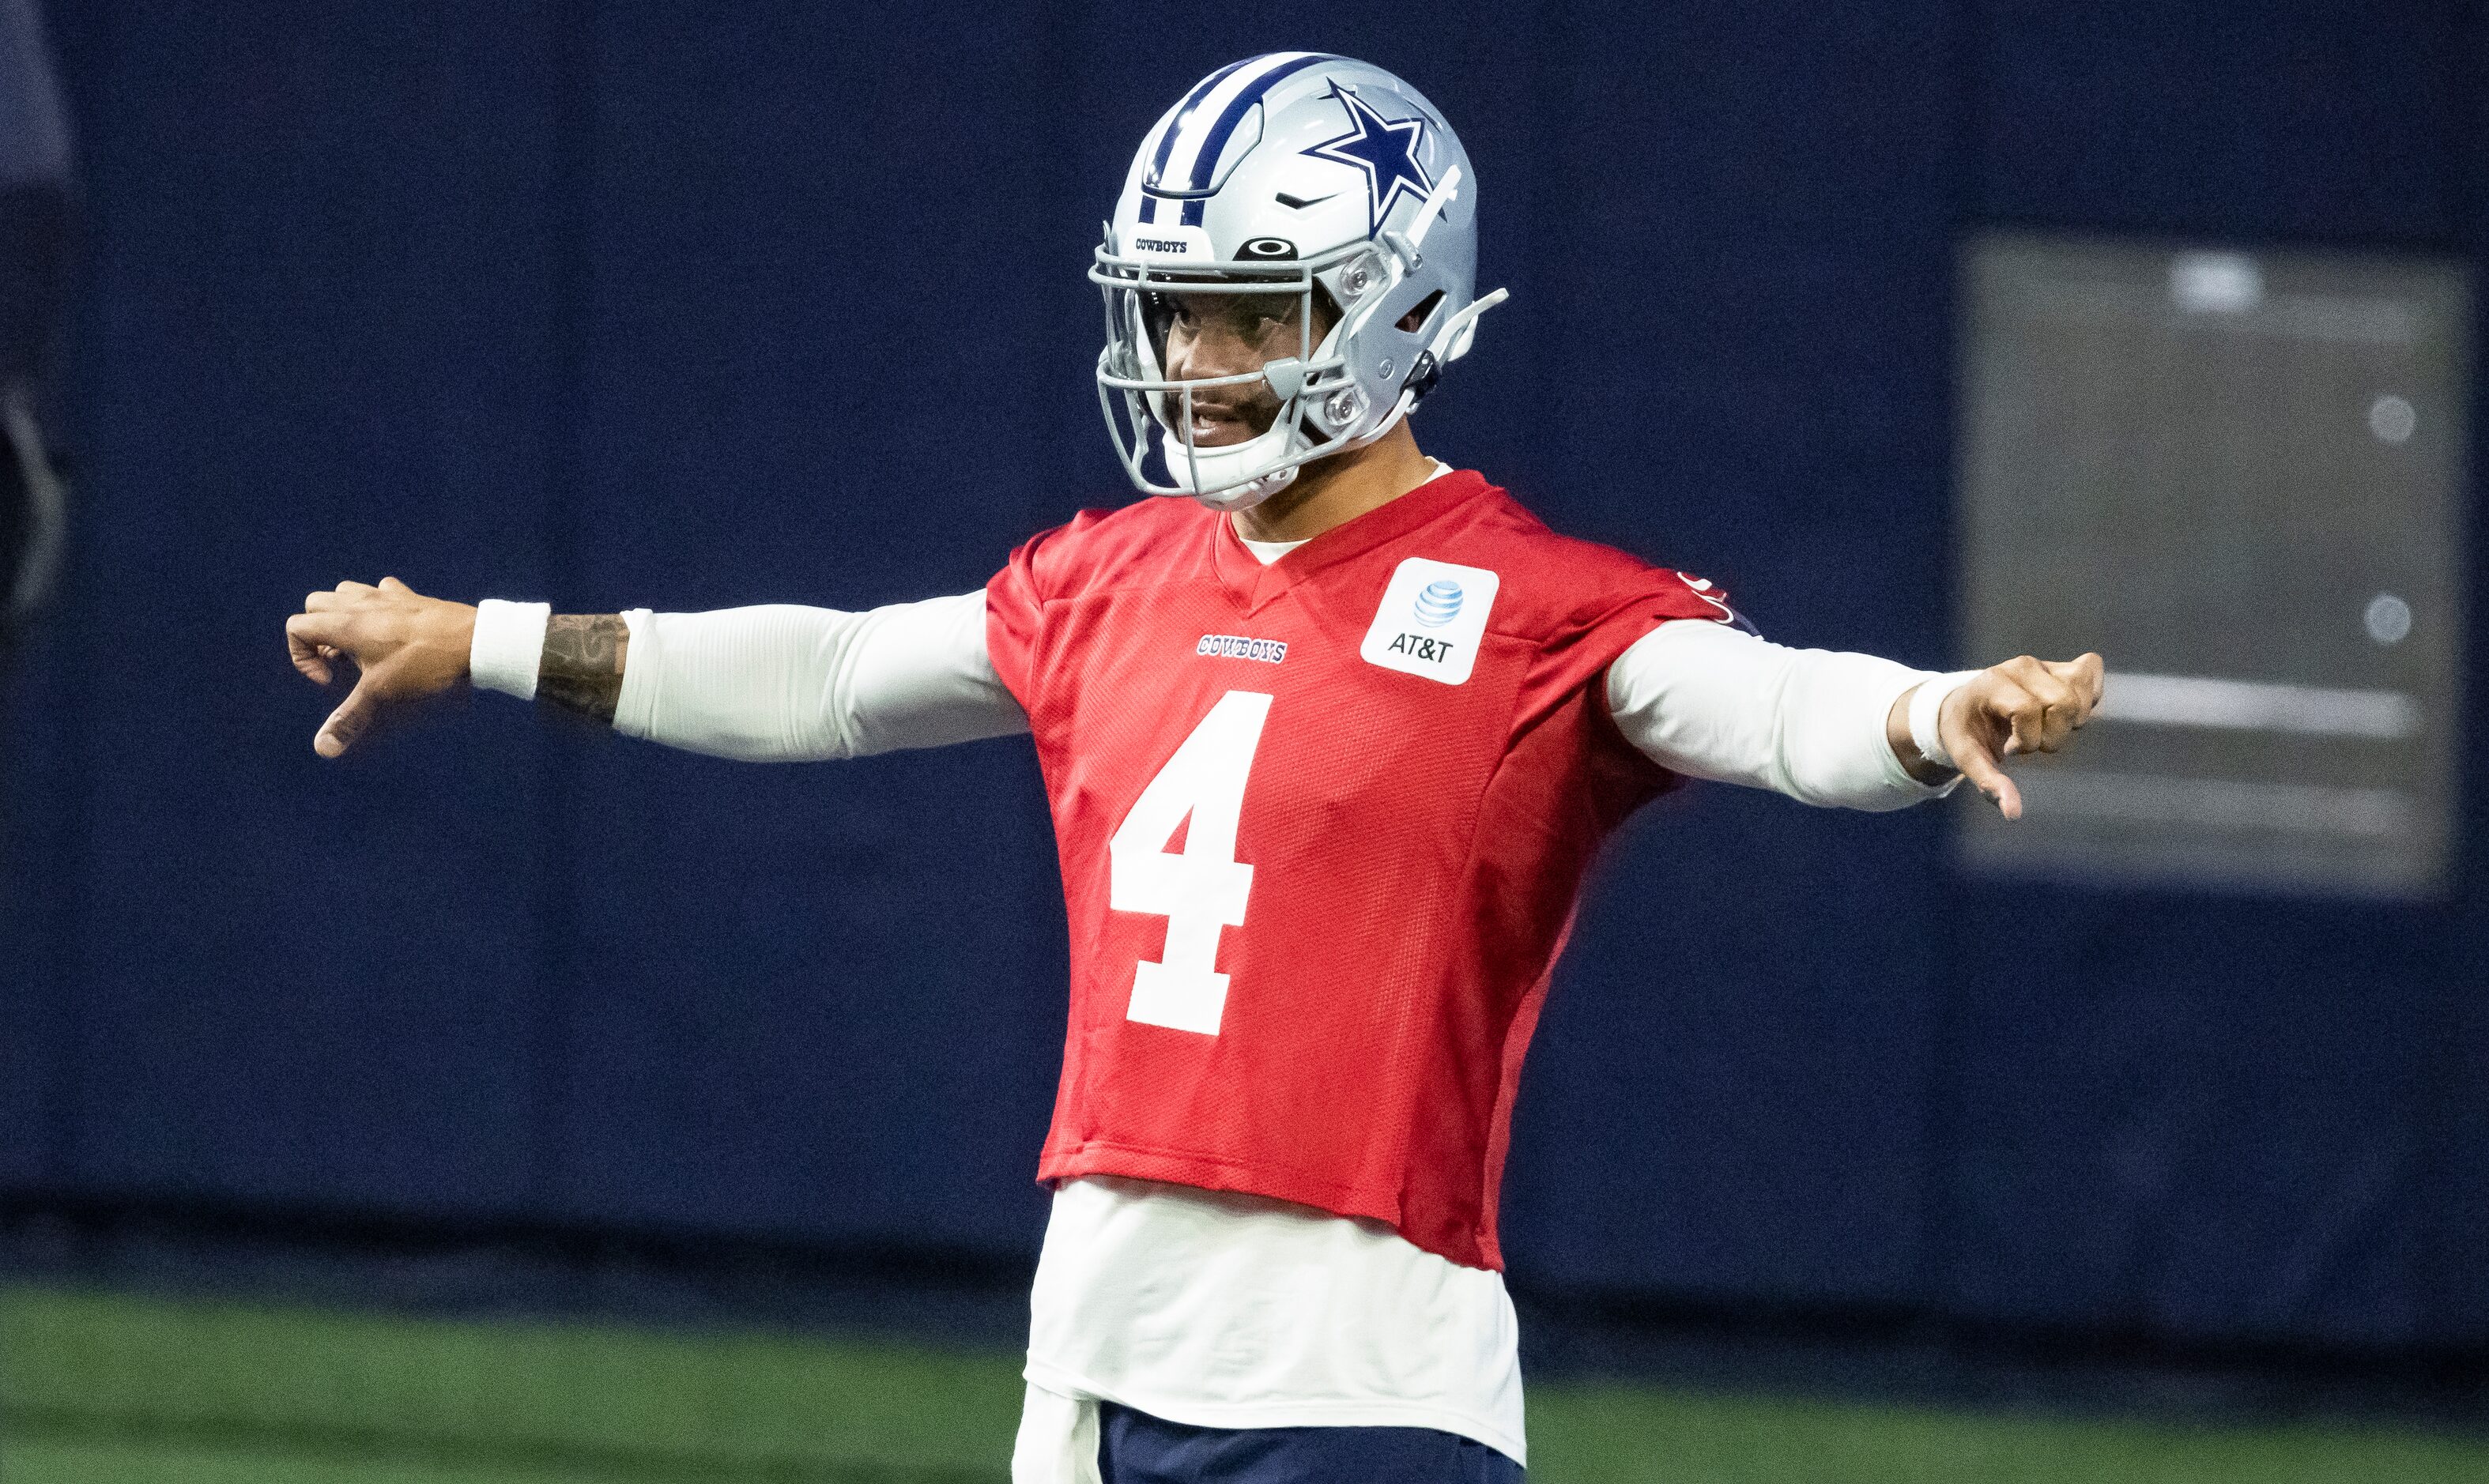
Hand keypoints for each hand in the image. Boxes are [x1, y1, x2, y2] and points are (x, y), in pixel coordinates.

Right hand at [285, 577, 475, 756]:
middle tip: (341, 660)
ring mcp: (385, 595)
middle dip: (317, 633)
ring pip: (344, 592)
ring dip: (343, 615)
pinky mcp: (409, 596)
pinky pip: (381, 590)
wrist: (472, 640)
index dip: (301, 656)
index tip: (329, 678)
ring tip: (360, 645)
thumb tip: (323, 748)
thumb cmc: (424, 663)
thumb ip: (350, 718)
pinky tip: (390, 628)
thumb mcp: (382, 693)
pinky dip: (376, 605)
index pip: (295, 627)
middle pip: (315, 606)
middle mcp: (359, 603)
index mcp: (345, 623)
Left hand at [1940, 653, 2105, 819]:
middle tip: (2033, 742)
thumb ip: (1988, 783)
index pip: (2027, 709)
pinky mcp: (2061, 665)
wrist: (1965, 707)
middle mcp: (2021, 667)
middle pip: (2063, 703)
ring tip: (2048, 727)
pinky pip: (2091, 671)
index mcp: (1994, 683)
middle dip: (2053, 734)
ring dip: (2072, 719)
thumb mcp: (1967, 758)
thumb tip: (2013, 812)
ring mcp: (2044, 664)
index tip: (2012, 749)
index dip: (2027, 738)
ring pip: (2080, 690)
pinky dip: (2089, 695)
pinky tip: (2068, 712)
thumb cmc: (1967, 732)